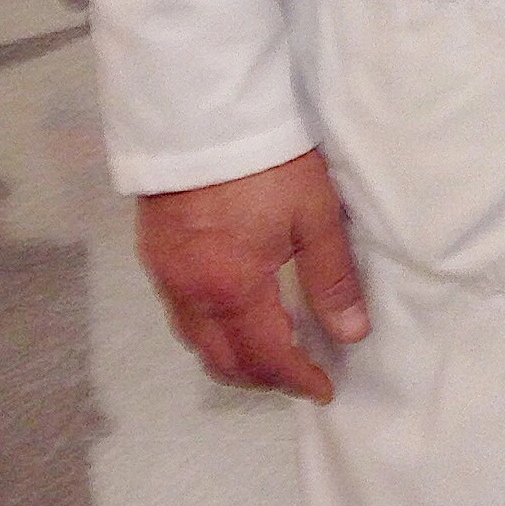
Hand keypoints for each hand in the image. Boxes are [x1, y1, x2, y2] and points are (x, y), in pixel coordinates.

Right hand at [135, 149, 368, 403]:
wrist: (203, 116)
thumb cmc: (267, 162)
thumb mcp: (314, 215)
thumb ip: (331, 278)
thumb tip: (350, 334)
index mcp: (232, 290)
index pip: (265, 357)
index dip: (297, 379)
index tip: (324, 389)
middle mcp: (190, 293)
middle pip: (222, 360)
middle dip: (262, 378)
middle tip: (299, 376)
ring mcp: (165, 275)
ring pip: (196, 341)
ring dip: (231, 358)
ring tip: (270, 352)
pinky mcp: (154, 254)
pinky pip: (180, 314)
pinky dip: (208, 331)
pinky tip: (232, 315)